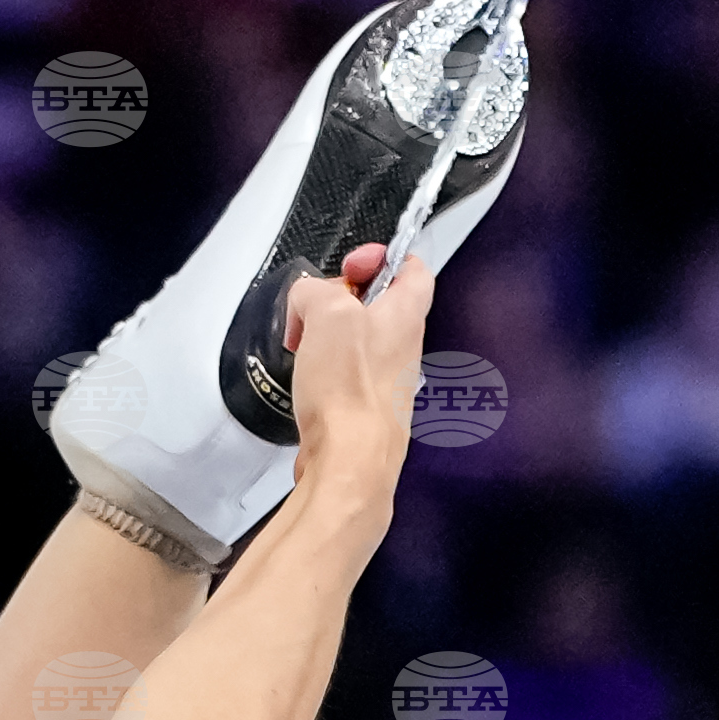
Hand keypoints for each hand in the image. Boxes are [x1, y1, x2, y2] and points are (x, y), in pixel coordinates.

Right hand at [279, 239, 432, 532]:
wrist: (348, 463)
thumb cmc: (349, 393)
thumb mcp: (326, 312)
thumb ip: (313, 291)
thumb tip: (306, 300)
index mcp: (406, 314)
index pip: (413, 267)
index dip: (382, 256)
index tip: (351, 265)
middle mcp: (403, 347)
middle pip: (375, 303)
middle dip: (338, 299)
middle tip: (314, 310)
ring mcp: (385, 381)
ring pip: (356, 340)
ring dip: (325, 337)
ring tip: (305, 347)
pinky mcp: (363, 408)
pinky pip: (344, 375)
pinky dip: (322, 370)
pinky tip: (306, 381)